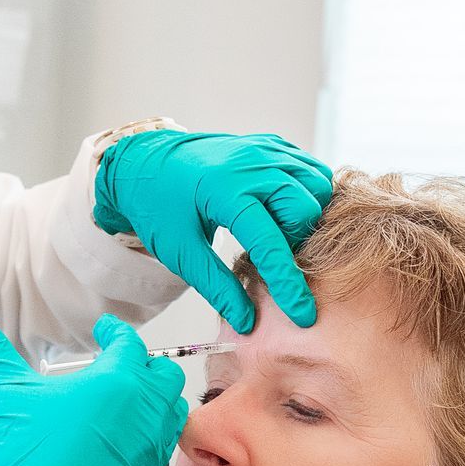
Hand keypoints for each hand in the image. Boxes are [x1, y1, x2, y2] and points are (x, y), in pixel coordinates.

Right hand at [0, 314, 186, 465]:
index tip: (106, 329)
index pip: (129, 344)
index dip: (115, 331)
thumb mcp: (5, 395)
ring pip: (170, 416)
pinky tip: (117, 443)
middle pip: (165, 376)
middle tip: (119, 364)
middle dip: (145, 365)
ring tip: (125, 401)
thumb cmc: (22, 462)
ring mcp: (147, 454)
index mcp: (116, 384)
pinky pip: (157, 454)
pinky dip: (146, 440)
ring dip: (154, 402)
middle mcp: (143, 416)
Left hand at [93, 128, 332, 330]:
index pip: (271, 242)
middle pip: (305, 210)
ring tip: (278, 232)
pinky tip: (285, 211)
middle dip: (297, 242)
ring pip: (317, 186)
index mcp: (225, 191)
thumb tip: (247, 321)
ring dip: (308, 217)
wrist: (147, 162)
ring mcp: (265, 149)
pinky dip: (309, 194)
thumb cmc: (159, 206)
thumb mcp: (180, 252)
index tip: (303, 315)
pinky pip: (311, 170)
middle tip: (270, 253)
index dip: (289, 283)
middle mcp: (253, 164)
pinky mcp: (272, 144)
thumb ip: (217, 286)